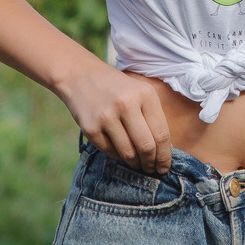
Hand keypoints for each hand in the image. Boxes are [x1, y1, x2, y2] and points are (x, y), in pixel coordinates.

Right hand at [58, 64, 172, 173]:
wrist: (80, 75)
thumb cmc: (116, 88)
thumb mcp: (139, 93)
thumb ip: (152, 118)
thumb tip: (165, 151)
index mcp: (144, 94)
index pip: (161, 134)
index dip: (165, 156)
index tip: (165, 167)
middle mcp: (126, 104)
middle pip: (146, 147)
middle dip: (150, 163)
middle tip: (151, 169)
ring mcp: (106, 116)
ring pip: (128, 153)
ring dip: (135, 164)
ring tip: (137, 164)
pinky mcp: (90, 128)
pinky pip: (110, 152)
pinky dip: (117, 156)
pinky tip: (119, 152)